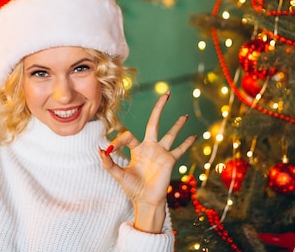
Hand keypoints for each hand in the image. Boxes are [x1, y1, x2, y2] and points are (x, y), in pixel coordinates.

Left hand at [99, 91, 195, 232]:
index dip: (118, 140)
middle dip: (159, 109)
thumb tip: (100, 150)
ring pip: (171, 134)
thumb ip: (109, 163)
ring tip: (184, 116)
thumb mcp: (118, 175)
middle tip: (165, 95)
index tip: (110, 149)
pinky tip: (194, 136)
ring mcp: (161, 153)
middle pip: (155, 123)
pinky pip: (179, 150)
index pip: (128, 136)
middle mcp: (150, 147)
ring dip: (178, 125)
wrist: (145, 201)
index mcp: (136, 149)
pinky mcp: (169, 160)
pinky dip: (187, 143)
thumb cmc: (132, 188)